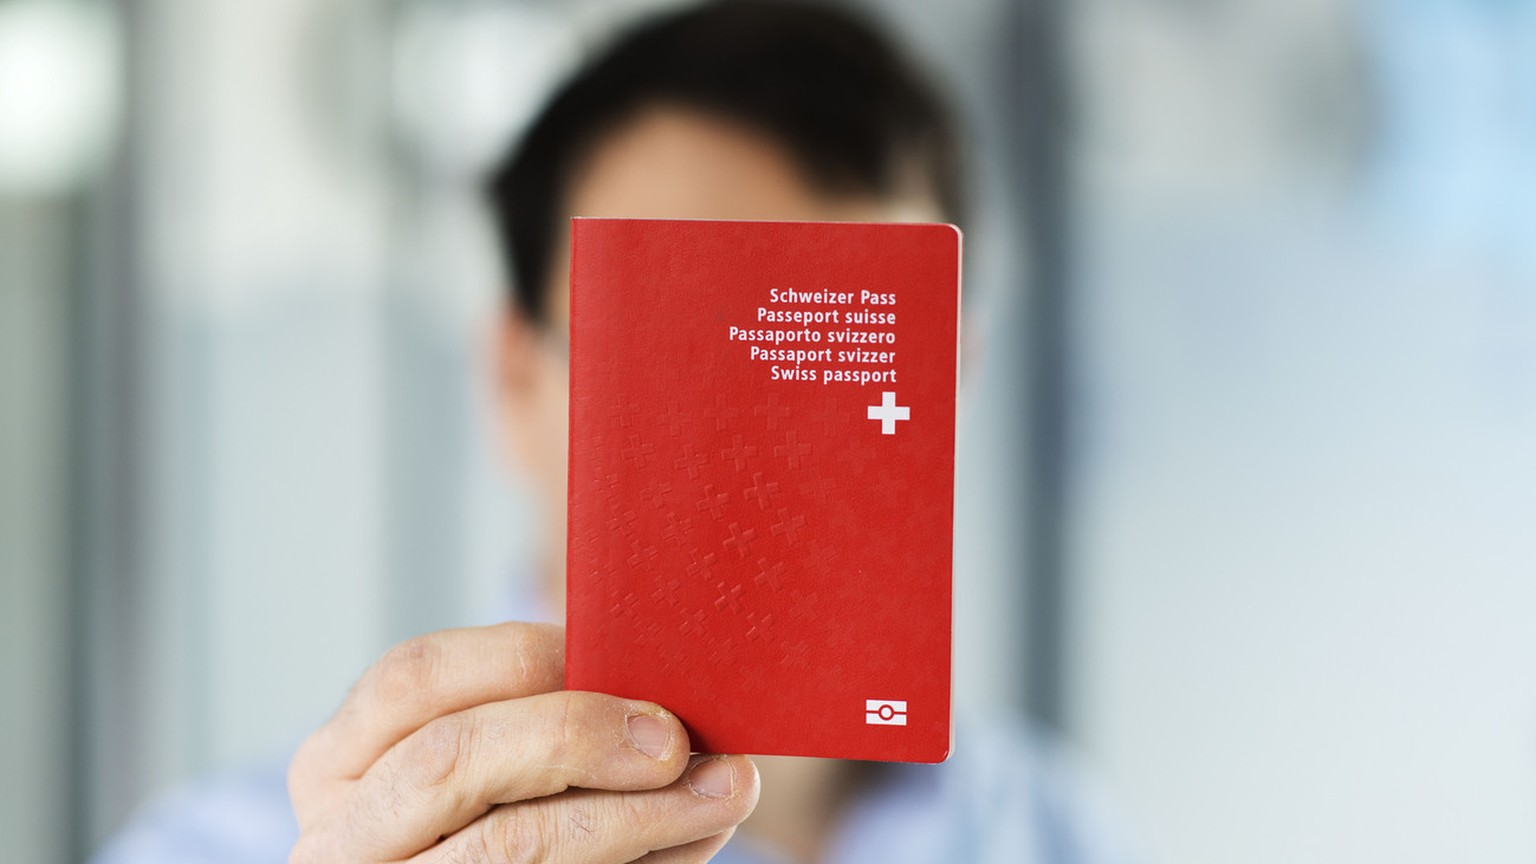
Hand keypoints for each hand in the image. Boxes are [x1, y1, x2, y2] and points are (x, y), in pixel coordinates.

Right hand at [288, 622, 758, 861]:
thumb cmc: (483, 821)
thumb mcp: (473, 764)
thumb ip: (535, 717)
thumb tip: (656, 688)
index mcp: (337, 763)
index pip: (413, 677)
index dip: (524, 657)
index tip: (622, 658)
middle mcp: (341, 837)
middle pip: (452, 758)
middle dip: (578, 735)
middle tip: (674, 738)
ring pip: (510, 844)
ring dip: (637, 814)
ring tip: (723, 793)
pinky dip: (640, 863)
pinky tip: (691, 840)